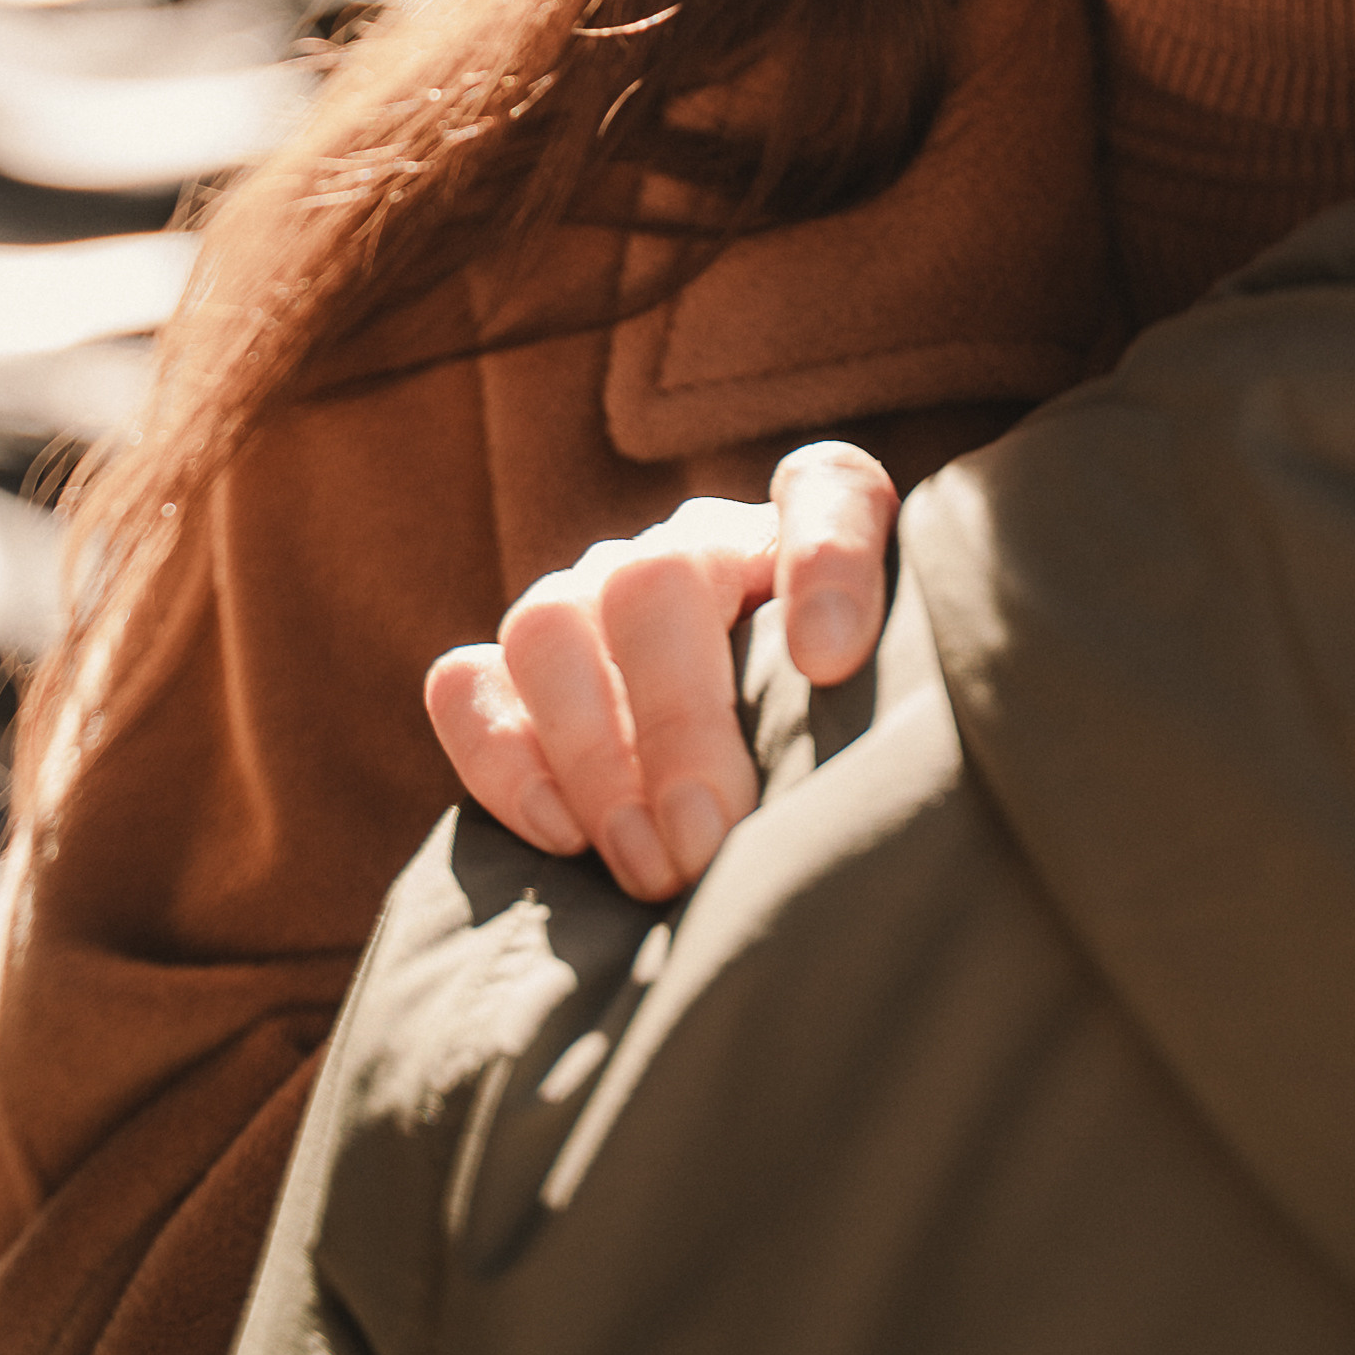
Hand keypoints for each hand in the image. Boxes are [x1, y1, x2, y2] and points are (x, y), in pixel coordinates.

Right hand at [423, 440, 898, 901]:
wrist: (755, 798)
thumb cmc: (842, 744)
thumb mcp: (890, 708)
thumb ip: (890, 690)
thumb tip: (827, 674)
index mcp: (804, 532)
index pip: (827, 489)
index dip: (829, 563)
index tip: (832, 663)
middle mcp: (693, 548)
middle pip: (656, 581)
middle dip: (677, 725)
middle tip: (707, 845)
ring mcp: (590, 599)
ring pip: (548, 623)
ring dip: (591, 754)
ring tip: (646, 865)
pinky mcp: (514, 671)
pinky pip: (464, 682)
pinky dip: (499, 757)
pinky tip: (562, 835)